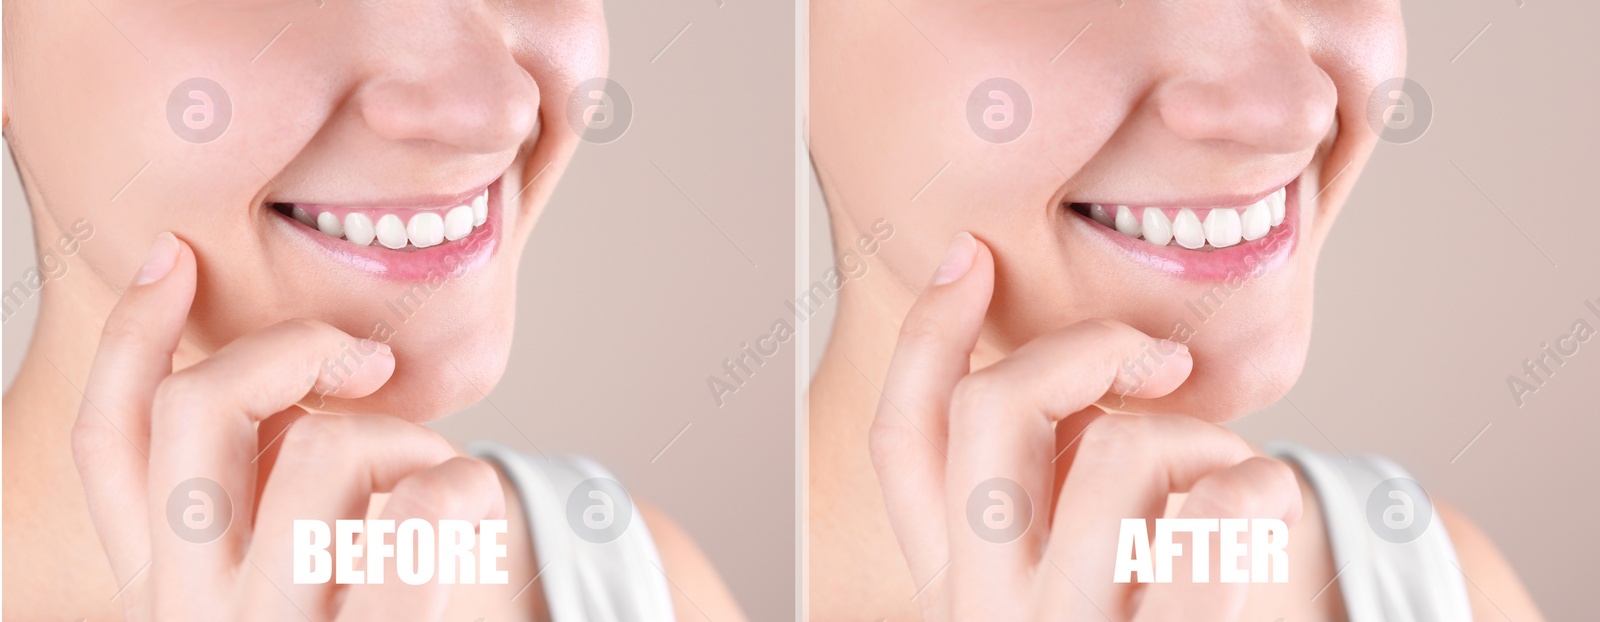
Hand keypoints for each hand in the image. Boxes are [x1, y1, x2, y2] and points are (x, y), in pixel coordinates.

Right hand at [71, 233, 505, 620]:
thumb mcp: (291, 564)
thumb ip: (261, 490)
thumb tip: (295, 380)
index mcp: (162, 583)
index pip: (109, 442)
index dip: (132, 340)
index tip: (175, 256)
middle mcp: (195, 612)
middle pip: (199, 416)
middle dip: (289, 352)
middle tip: (361, 358)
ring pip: (326, 450)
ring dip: (404, 436)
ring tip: (437, 484)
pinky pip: (424, 514)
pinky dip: (462, 488)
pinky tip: (467, 518)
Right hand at [869, 232, 1301, 620]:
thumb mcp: (1051, 577)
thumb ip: (1032, 493)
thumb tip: (1060, 369)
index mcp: (950, 582)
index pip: (902, 438)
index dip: (929, 337)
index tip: (971, 257)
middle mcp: (990, 609)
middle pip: (994, 415)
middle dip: (1081, 350)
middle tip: (1145, 357)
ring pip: (1118, 450)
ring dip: (1192, 432)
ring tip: (1223, 474)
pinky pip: (1216, 519)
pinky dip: (1254, 485)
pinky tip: (1265, 501)